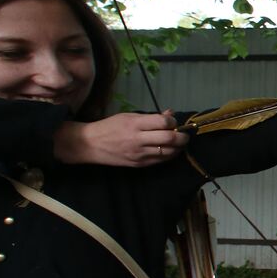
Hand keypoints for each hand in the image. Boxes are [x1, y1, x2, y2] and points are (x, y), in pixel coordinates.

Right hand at [54, 109, 188, 166]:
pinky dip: (170, 155)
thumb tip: (170, 113)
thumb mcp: (129, 116)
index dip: (173, 121)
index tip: (173, 121)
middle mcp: (138, 140)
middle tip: (185, 134)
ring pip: (169, 152)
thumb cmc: (110, 127)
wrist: (91, 145)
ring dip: (179, 147)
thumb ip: (151, 117)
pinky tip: (170, 150)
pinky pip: (160, 160)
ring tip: (179, 142)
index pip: (163, 122)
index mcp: (135, 124)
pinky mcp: (139, 164)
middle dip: (182, 136)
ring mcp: (139, 154)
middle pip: (170, 138)